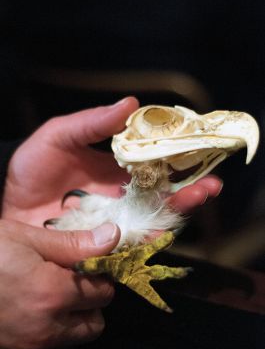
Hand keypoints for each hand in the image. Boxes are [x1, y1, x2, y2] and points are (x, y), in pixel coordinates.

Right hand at [0, 219, 119, 348]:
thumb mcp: (25, 239)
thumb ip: (73, 244)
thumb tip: (112, 237)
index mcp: (53, 294)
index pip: (103, 292)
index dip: (101, 276)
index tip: (90, 266)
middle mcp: (46, 328)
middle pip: (95, 323)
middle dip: (91, 302)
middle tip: (73, 280)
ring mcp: (28, 348)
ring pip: (74, 339)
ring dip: (73, 320)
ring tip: (52, 295)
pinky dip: (51, 333)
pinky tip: (33, 311)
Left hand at [2, 97, 221, 225]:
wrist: (6, 203)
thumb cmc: (32, 167)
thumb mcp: (60, 135)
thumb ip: (93, 122)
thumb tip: (131, 103)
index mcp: (118, 170)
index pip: (156, 166)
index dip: (180, 161)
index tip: (201, 154)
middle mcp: (123, 198)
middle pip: (163, 196)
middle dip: (190, 191)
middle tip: (210, 185)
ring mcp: (114, 223)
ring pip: (153, 221)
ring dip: (177, 213)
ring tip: (194, 201)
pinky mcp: (102, 245)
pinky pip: (129, 245)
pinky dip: (148, 239)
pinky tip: (161, 231)